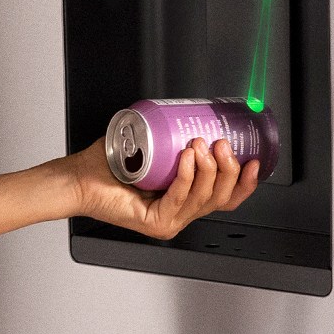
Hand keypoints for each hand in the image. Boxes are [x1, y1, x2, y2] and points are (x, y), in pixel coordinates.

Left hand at [61, 136, 259, 240]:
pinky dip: (187, 177)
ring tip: (199, 144)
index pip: (225, 198)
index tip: (253, 161)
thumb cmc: (108, 163)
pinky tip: (187, 158)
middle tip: (221, 143)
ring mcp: (168, 221)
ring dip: (208, 168)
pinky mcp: (155, 222)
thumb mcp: (152, 146)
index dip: (244, 183)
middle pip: (220, 198)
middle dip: (228, 169)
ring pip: (204, 198)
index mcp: (184, 200)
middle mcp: (179, 214)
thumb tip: (193, 112)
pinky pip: (179, 198)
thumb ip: (174, 135)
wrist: (79, 177)